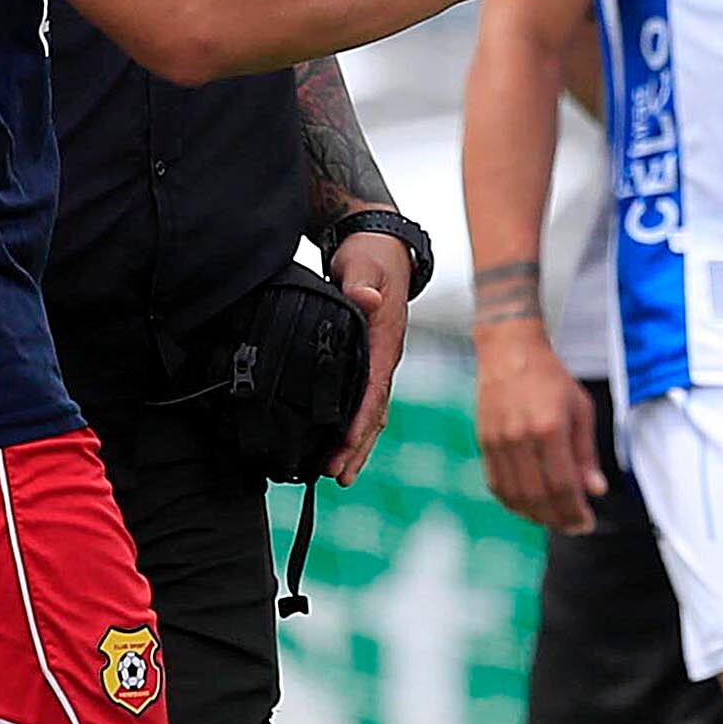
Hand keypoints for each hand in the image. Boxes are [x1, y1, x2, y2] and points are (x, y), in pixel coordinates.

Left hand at [321, 232, 412, 486]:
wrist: (382, 248)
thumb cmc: (371, 257)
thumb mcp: (365, 263)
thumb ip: (362, 281)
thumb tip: (365, 299)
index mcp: (387, 339)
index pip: (375, 388)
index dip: (360, 419)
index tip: (345, 445)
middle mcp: (386, 357)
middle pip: (374, 412)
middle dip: (357, 447)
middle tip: (336, 475)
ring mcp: (379, 361)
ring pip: (370, 412)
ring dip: (356, 445)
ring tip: (335, 474)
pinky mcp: (368, 360)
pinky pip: (363, 401)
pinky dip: (353, 427)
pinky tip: (338, 445)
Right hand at [473, 319, 603, 532]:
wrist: (510, 352)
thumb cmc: (550, 378)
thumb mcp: (580, 410)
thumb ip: (586, 454)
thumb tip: (595, 491)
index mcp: (549, 428)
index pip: (562, 485)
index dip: (575, 511)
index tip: (586, 522)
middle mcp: (520, 438)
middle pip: (537, 496)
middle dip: (558, 519)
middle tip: (573, 526)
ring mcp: (498, 441)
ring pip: (514, 495)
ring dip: (535, 516)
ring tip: (554, 520)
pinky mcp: (484, 442)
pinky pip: (496, 484)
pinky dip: (513, 503)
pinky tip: (529, 507)